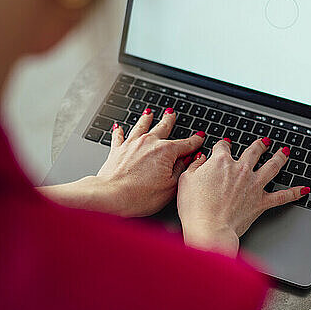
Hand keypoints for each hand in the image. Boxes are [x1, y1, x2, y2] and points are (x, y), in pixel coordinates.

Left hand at [40, 109, 204, 217]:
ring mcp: (131, 144)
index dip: (195, 141)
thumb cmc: (139, 196)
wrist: (111, 196)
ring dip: (146, 119)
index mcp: (165, 151)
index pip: (185, 144)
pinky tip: (119, 127)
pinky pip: (119, 136)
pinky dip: (119, 131)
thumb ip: (180, 170)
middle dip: (169, 120)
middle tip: (172, 113)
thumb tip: (188, 160)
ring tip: (149, 112)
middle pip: (162, 128)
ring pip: (141, 126)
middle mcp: (149, 143)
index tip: (199, 138)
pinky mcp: (117, 150)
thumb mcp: (170, 187)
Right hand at [177, 138, 309, 255]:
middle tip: (264, 142)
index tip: (223, 146)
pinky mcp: (262, 202)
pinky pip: (283, 196)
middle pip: (254, 151)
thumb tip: (201, 160)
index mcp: (221, 162)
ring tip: (285, 152)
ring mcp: (254, 185)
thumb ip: (195, 167)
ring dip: (280, 157)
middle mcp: (241, 170)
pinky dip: (295, 192)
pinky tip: (304, 189)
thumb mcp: (186, 181)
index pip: (223, 147)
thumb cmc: (195, 208)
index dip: (223, 145)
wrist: (210, 228)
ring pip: (272, 166)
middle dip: (259, 145)